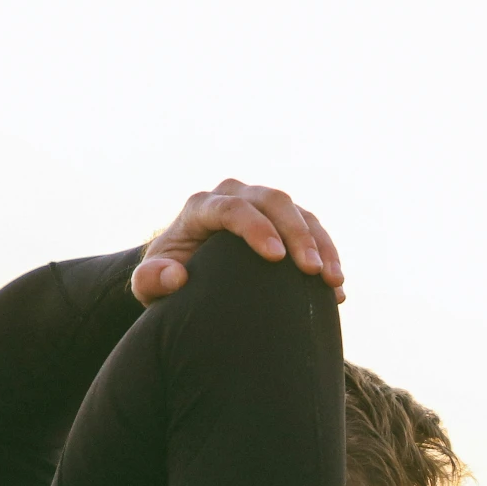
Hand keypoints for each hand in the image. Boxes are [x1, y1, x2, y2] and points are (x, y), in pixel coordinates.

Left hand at [132, 179, 344, 306]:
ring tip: (333, 281)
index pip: (232, 207)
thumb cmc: (169, 277)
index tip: (276, 257)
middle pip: (273, 201)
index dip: (256, 228)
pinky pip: (314, 229)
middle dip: (297, 234)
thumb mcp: (149, 284)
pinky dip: (328, 256)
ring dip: (321, 245)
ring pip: (300, 212)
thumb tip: (176, 277)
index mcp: (202, 206)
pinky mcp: (286, 220)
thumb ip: (151, 281)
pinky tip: (336, 289)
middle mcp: (235, 196)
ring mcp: (264, 206)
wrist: (189, 270)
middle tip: (312, 270)